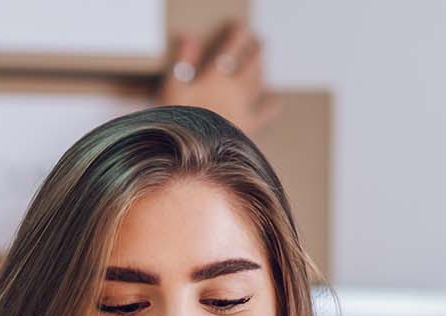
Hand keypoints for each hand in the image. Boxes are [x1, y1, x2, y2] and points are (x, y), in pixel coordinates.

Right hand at [158, 20, 275, 133]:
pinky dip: (271, 103)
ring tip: (260, 61)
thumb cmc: (177, 123)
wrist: (190, 158)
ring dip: (261, 68)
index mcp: (215, 77)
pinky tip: (274, 99)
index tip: (239, 27)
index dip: (237, 34)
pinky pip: (266, 112)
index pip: (231, 47)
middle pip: (251, 62)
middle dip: (255, 49)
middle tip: (256, 41)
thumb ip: (182, 61)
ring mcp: (243, 107)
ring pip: (259, 81)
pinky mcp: (249, 126)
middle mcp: (234, 89)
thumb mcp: (171, 89)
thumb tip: (189, 37)